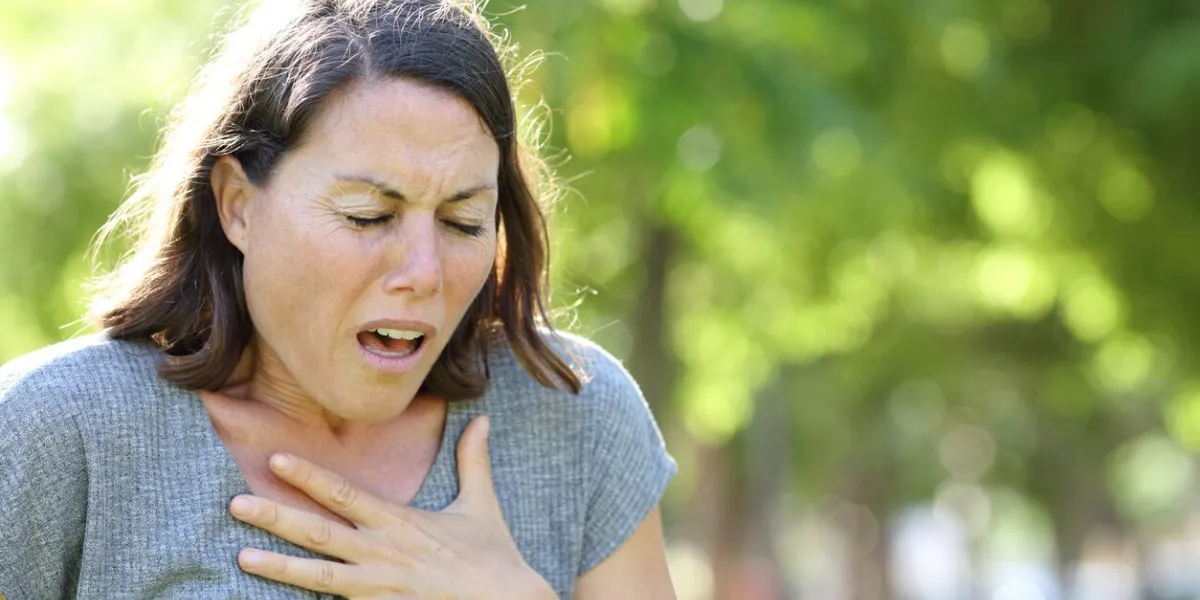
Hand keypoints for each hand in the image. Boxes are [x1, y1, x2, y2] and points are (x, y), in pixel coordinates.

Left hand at [228, 416, 555, 599]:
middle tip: (236, 504)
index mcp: (401, 522)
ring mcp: (380, 588)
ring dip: (279, 565)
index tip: (276, 459)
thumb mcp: (481, 505)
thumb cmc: (493, 557)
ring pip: (320, 576)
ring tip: (242, 557)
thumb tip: (482, 419)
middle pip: (320, 532)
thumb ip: (473, 461)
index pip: (346, 494)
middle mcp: (384, 552)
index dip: (310, 476)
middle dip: (276, 517)